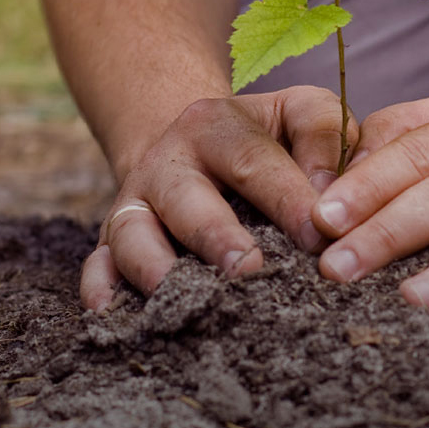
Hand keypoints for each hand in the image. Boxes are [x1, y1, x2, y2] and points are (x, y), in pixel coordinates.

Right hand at [80, 85, 356, 310]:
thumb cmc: (265, 138)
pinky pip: (96, 264)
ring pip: (132, 234)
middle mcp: (168, 161)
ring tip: (192, 302)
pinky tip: (113, 314)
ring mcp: (134, 202)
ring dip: (158, 268)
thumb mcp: (297, 113)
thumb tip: (332, 199)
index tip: (319, 236)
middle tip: (251, 270)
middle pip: (187, 199)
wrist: (193, 144)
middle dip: (217, 237)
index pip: (253, 160)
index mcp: (216, 125)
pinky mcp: (111, 239)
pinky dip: (100, 289)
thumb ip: (324, 138)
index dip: (286, 198)